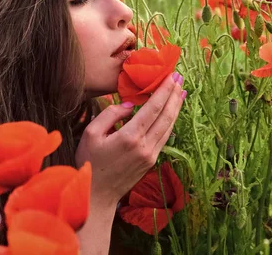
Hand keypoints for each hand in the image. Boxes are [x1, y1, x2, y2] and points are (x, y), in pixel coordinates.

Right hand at [75, 72, 185, 206]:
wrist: (97, 194)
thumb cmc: (89, 161)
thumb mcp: (91, 133)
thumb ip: (110, 114)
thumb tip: (131, 106)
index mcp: (130, 137)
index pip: (152, 108)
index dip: (164, 91)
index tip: (171, 76)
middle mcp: (145, 146)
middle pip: (166, 116)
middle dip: (174, 95)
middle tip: (179, 78)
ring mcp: (150, 155)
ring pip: (169, 126)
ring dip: (176, 107)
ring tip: (181, 92)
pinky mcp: (151, 161)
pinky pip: (165, 137)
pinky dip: (170, 122)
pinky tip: (172, 113)